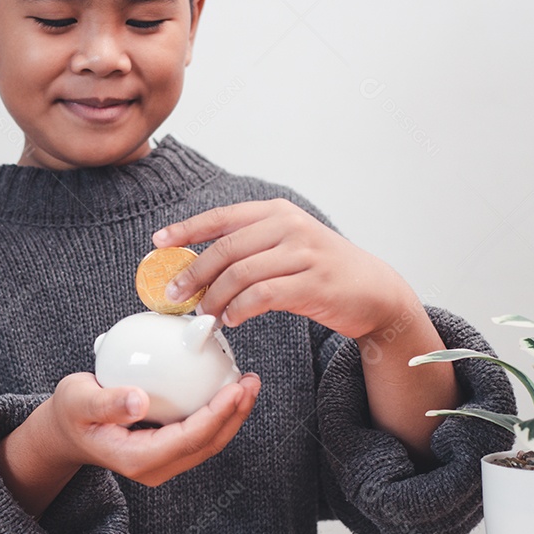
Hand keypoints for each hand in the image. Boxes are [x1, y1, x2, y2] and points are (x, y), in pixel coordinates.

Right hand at [38, 371, 260, 487]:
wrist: (67, 430)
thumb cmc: (71, 413)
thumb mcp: (78, 402)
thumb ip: (106, 403)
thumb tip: (138, 400)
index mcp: (138, 459)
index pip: (188, 439)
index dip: (217, 415)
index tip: (235, 388)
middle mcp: (155, 466)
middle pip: (207, 444)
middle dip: (235, 414)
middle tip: (251, 382)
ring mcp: (163, 461)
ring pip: (208, 441)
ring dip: (232, 414)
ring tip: (247, 383)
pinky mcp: (167, 449)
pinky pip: (199, 433)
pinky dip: (217, 412)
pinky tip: (225, 387)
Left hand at [153, 198, 415, 338]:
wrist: (375, 291)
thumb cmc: (321, 271)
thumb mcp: (286, 246)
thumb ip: (249, 249)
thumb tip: (197, 269)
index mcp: (276, 212)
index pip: (221, 217)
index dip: (186, 229)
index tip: (159, 243)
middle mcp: (289, 226)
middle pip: (226, 248)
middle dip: (194, 273)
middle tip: (174, 296)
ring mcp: (304, 253)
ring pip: (241, 274)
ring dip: (214, 298)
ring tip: (203, 316)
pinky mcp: (313, 283)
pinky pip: (263, 295)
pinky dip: (240, 309)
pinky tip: (230, 320)